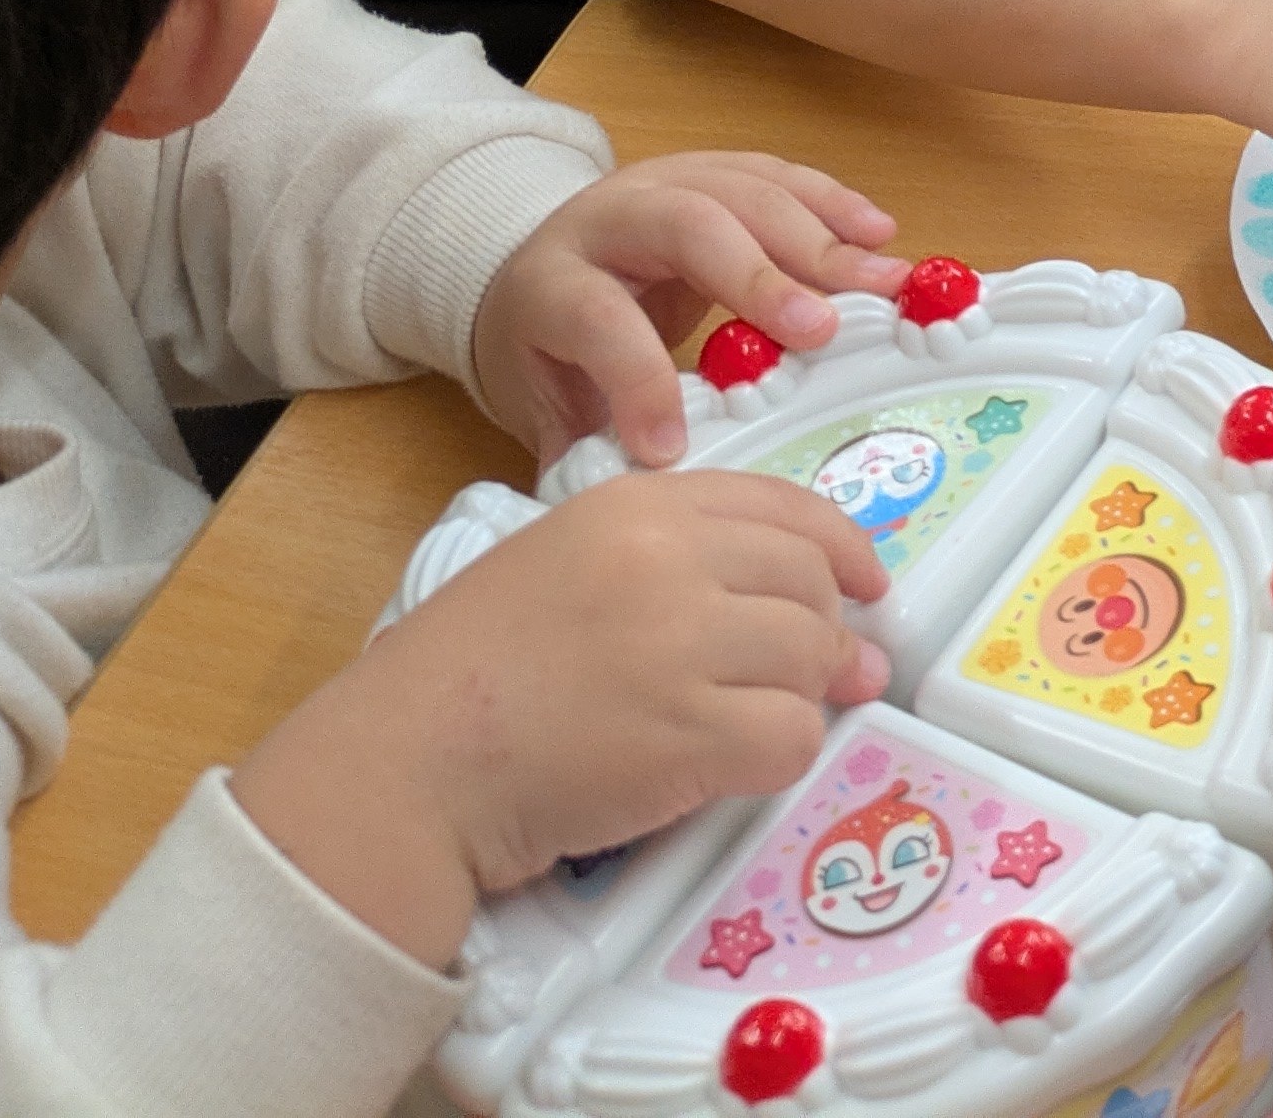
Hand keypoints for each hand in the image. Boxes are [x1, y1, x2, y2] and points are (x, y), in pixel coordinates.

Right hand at [232, 467, 886, 966]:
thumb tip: (804, 607)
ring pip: (813, 658)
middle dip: (830, 632)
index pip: (782, 506)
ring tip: (761, 721)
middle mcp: (666, 560)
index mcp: (635, 506)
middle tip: (827, 674)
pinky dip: (780, 758)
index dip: (840, 547)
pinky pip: (790, 739)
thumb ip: (673, 563)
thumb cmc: (471, 674)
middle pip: (810, 582)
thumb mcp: (563, 563)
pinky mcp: (686, 734)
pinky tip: (734, 766)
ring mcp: (679, 644)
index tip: (865, 582)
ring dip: (803, 698)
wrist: (408, 762)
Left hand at [469, 152, 904, 467]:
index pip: (596, 319)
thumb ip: (584, 452)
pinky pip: (776, 175)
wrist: (536, 266)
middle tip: (822, 333)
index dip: (641, 378)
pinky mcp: (712, 172)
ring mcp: (664, 183)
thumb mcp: (545, 403)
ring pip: (743, 191)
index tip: (679, 444)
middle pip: (685, 226)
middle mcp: (607, 220)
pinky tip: (877, 233)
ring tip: (883, 282)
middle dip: (759, 277)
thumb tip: (628, 511)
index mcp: (552, 286)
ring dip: (820, 236)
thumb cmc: (550, 344)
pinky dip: (832, 203)